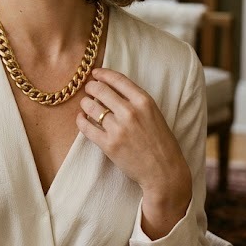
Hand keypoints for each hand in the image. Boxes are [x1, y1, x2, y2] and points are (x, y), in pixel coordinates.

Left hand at [75, 67, 191, 238]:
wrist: (164, 172)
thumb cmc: (161, 143)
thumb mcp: (155, 114)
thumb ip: (136, 101)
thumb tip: (110, 87)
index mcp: (145, 102)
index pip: (117, 79)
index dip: (103, 74)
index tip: (95, 73)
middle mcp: (131, 112)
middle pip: (100, 89)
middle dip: (91, 87)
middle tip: (89, 90)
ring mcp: (119, 129)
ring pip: (90, 106)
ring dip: (85, 103)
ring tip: (86, 104)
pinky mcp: (109, 145)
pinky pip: (86, 126)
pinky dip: (80, 119)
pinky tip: (82, 118)